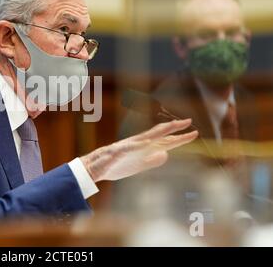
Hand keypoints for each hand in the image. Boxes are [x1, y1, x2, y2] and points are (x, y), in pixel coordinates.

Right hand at [80, 119, 197, 181]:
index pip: (165, 142)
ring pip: (146, 137)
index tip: (194, 133)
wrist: (97, 168)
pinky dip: (138, 145)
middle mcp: (138, 144)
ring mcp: (128, 147)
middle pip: (158, 135)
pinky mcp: (118, 152)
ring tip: (171, 126)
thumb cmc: (117, 165)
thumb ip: (152, 160)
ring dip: (158, 132)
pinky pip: (129, 147)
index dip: (180, 138)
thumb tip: (166, 154)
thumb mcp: (139, 165)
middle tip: (188, 122)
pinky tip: (146, 143)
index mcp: (144, 148)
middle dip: (173, 128)